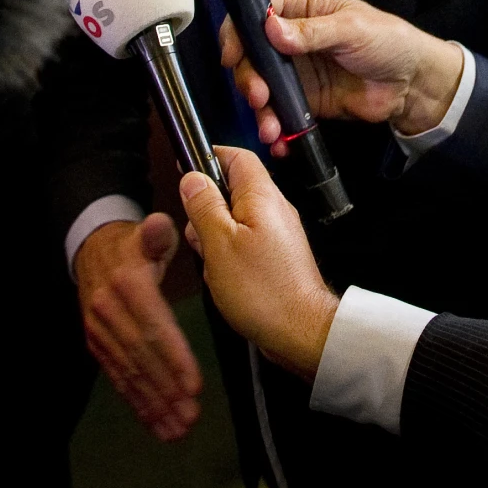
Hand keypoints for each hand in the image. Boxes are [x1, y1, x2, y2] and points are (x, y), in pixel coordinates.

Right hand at [73, 216, 202, 439]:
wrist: (91, 249)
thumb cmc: (132, 244)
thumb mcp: (147, 232)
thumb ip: (156, 234)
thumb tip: (159, 225)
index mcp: (128, 284)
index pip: (153, 327)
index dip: (175, 357)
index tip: (194, 384)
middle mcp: (109, 311)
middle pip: (142, 357)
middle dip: (167, 391)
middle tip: (191, 417)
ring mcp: (100, 331)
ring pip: (130, 373)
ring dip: (154, 405)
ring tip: (178, 429)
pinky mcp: (97, 345)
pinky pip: (118, 377)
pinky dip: (137, 403)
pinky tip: (156, 423)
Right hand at [180, 147, 339, 379]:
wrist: (300, 331)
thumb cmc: (262, 290)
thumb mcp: (219, 244)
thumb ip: (204, 207)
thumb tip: (192, 178)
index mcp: (262, 196)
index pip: (237, 157)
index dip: (210, 157)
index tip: (187, 169)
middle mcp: (274, 209)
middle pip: (232, 190)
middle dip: (207, 210)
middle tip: (198, 234)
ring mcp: (277, 233)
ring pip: (234, 221)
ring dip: (215, 239)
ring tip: (214, 263)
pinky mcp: (277, 256)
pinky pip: (244, 244)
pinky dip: (228, 256)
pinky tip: (224, 278)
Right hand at [221, 0, 465, 142]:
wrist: (414, 84)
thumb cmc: (389, 41)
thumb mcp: (352, 29)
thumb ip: (311, 32)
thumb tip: (270, 29)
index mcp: (303, 9)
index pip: (257, 12)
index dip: (239, 31)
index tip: (233, 55)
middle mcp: (293, 39)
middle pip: (253, 54)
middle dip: (249, 77)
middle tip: (258, 96)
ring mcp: (297, 72)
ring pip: (262, 87)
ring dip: (260, 109)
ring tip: (270, 128)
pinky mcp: (306, 102)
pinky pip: (281, 114)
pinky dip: (276, 128)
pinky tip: (279, 141)